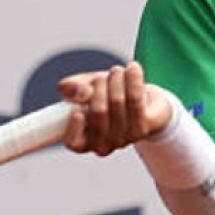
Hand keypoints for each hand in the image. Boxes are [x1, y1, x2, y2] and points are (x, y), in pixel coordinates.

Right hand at [58, 61, 173, 156]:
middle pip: (98, 111)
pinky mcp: (143, 129)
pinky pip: (135, 100)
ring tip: (117, 71)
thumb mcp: (82, 87)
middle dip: (99, 84)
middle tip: (102, 76)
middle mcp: (103, 146)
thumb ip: (72, 88)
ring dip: (116, 79)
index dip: (73, 126)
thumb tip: (83, 92)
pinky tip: (132, 68)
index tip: (75, 108)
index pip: (73, 141)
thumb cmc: (105, 95)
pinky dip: (133, 80)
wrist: (140, 98)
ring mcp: (124, 140)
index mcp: (82, 141)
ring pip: (117, 102)